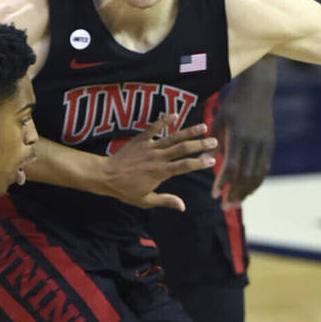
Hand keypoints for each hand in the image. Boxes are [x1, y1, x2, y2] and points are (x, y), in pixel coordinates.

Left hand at [101, 117, 216, 210]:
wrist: (105, 176)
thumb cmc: (125, 190)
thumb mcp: (145, 201)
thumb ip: (165, 201)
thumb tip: (183, 206)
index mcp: (161, 172)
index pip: (185, 166)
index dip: (199, 163)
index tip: (212, 160)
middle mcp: (158, 157)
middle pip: (183, 149)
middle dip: (200, 144)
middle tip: (215, 141)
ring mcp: (150, 147)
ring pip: (173, 137)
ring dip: (189, 131)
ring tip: (203, 126)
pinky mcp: (141, 139)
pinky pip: (154, 127)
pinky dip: (164, 120)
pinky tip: (174, 114)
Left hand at [212, 66, 276, 207]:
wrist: (258, 91)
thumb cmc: (233, 106)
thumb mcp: (218, 122)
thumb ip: (211, 144)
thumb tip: (200, 162)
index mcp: (238, 137)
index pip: (231, 166)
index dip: (223, 183)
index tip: (215, 195)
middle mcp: (254, 143)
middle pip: (245, 175)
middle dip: (235, 194)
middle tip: (225, 207)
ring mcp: (264, 145)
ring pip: (257, 175)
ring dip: (246, 192)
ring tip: (235, 203)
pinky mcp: (270, 146)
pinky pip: (264, 169)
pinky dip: (256, 183)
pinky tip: (247, 192)